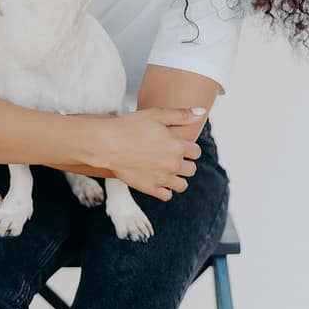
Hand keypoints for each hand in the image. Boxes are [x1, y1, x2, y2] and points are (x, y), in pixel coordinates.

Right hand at [89, 108, 204, 200]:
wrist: (107, 144)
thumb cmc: (129, 126)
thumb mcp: (156, 114)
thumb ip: (181, 115)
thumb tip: (201, 112)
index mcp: (177, 146)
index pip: (196, 152)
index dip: (189, 148)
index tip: (179, 146)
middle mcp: (173, 164)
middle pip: (191, 169)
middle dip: (184, 163)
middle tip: (171, 157)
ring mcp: (162, 178)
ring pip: (182, 185)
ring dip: (178, 178)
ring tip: (166, 170)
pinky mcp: (150, 189)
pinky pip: (167, 195)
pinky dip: (165, 189)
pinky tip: (157, 179)